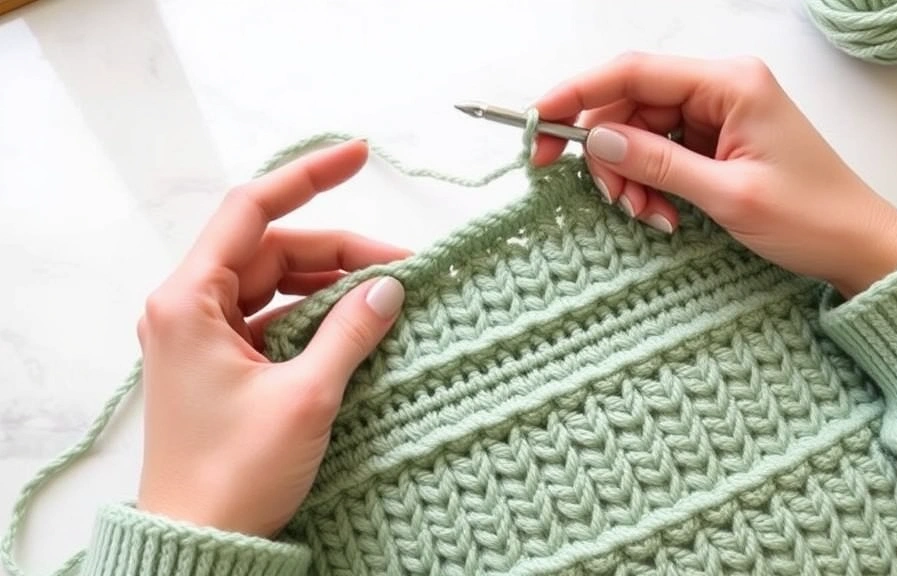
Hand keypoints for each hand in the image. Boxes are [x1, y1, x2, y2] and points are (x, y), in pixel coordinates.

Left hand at [134, 141, 408, 537]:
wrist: (198, 544)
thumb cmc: (231, 475)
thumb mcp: (305, 396)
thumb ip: (351, 331)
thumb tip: (390, 286)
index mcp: (189, 302)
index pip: (251, 210)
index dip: (308, 176)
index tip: (358, 154)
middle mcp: (189, 309)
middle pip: (272, 249)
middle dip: (338, 252)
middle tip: (402, 267)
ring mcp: (205, 337)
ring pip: (276, 284)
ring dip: (330, 284)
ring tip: (388, 293)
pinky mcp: (222, 364)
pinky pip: (274, 319)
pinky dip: (315, 316)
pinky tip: (358, 324)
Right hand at [532, 53, 896, 297]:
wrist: (857, 247)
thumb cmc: (812, 217)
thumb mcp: (727, 195)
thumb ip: (657, 163)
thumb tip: (595, 139)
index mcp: (731, 82)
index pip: (633, 72)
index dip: (578, 93)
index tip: (538, 124)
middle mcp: (722, 87)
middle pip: (631, 105)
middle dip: (609, 154)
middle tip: (612, 200)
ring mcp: (719, 114)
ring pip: (640, 133)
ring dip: (631, 177)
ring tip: (649, 216)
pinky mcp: (717, 141)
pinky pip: (661, 153)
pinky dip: (650, 184)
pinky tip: (664, 214)